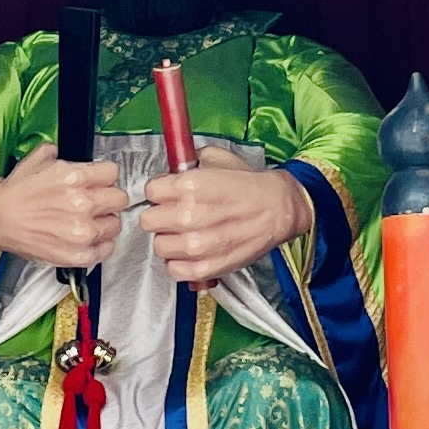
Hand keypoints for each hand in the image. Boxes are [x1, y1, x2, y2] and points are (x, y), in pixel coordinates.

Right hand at [0, 144, 124, 270]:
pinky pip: (105, 249)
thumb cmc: (16, 193)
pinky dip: (100, 245)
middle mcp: (81, 203)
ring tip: (90, 221)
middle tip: (98, 202)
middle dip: (109, 198)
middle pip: (119, 199)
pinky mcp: (76, 254)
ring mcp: (81, 232)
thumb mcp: (37, 160)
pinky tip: (88, 239)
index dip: (105, 176)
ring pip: (115, 224)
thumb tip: (74, 155)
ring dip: (105, 222)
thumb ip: (60, 154)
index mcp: (74, 177)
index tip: (100, 181)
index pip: (112, 173)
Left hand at [143, 148, 311, 288]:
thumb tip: (169, 168)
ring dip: (169, 240)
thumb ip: (188, 162)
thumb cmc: (249, 185)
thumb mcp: (217, 159)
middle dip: (160, 215)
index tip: (167, 194)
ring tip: (185, 234)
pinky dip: (180, 263)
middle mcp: (191, 215)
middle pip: (149, 221)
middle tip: (174, 214)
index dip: (159, 191)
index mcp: (191, 185)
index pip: (150, 191)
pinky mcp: (207, 268)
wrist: (279, 209)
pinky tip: (191, 252)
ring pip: (160, 246)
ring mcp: (198, 245)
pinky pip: (174, 269)